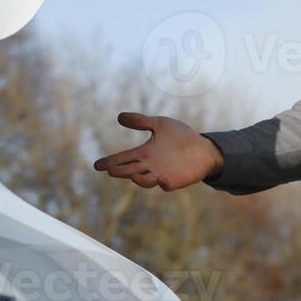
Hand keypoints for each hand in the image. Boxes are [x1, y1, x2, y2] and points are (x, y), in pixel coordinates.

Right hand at [92, 111, 223, 190]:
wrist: (203, 149)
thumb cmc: (181, 137)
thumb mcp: (160, 124)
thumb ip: (141, 121)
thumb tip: (119, 116)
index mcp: (145, 153)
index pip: (123, 158)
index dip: (111, 161)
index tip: (97, 165)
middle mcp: (149, 165)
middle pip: (130, 169)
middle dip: (120, 170)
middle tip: (110, 170)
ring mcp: (161, 174)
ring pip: (145, 179)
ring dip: (138, 179)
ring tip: (132, 175)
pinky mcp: (173, 181)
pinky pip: (165, 184)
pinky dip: (160, 182)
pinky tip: (159, 179)